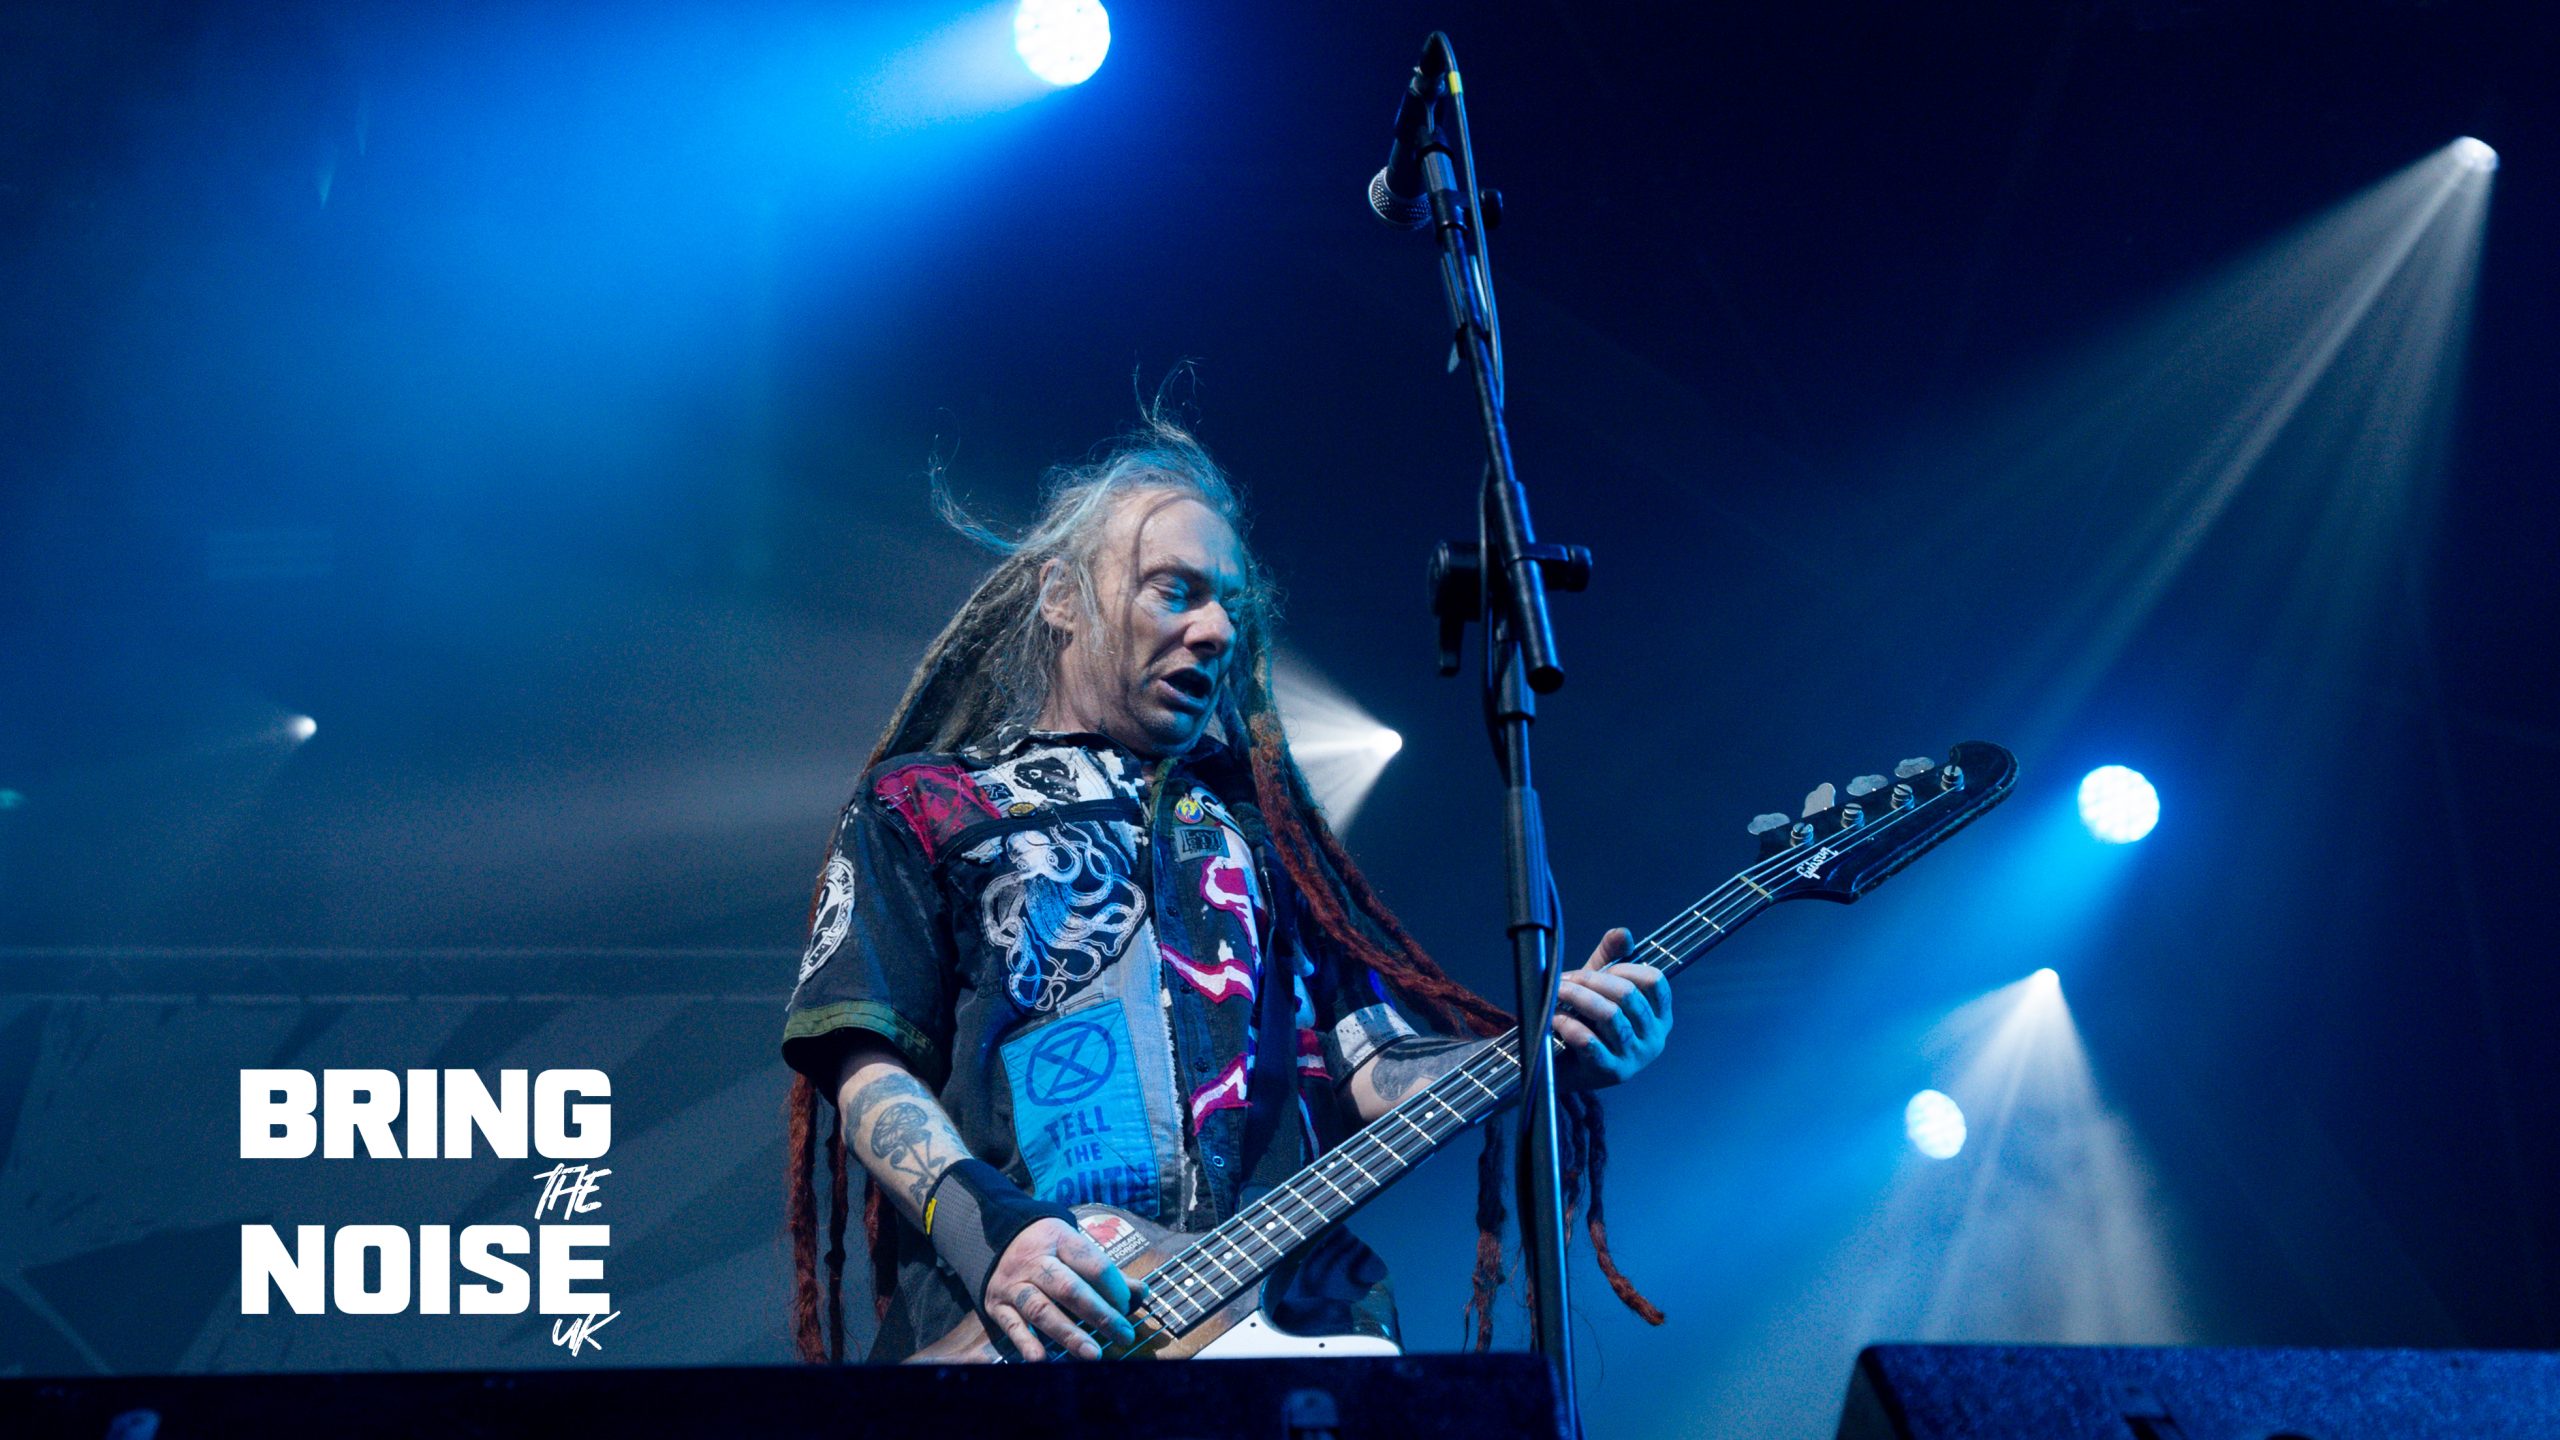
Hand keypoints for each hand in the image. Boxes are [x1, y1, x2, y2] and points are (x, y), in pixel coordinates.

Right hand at [981, 1216, 1142, 1360]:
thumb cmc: (1051, 1248)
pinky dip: (1026, 1342)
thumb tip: (1141, 1293)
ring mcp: (1014, 1283)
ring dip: (1068, 1334)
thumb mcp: (1076, 1248)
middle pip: (1069, 1289)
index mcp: (1060, 1240)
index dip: (1114, 1288)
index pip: (1092, 1264)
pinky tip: (1041, 1359)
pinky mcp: (996, 1304)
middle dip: (1099, 1315)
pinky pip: (1012, 1325)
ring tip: (1092, 1354)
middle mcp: (1035, 1261)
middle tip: (1123, 1336)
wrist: (1001, 1236)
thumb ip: (1107, 1273)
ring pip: (1041, 1309)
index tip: (1128, 1307)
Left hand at [1553, 927, 1672, 1090]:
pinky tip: (1555, 1018)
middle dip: (1591, 981)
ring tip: (1557, 993)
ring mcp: (1635, 1057)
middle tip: (1565, 980)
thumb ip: (1611, 957)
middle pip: (1628, 995)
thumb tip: (1623, 934)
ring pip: (1609, 1016)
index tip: (1597, 970)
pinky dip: (1568, 1024)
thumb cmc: (1588, 1022)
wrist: (1565, 1068)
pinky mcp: (1611, 1072)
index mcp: (1659, 1015)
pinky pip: (1589, 1041)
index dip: (1624, 968)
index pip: (1655, 981)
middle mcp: (1654, 1037)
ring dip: (1577, 998)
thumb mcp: (1600, 986)